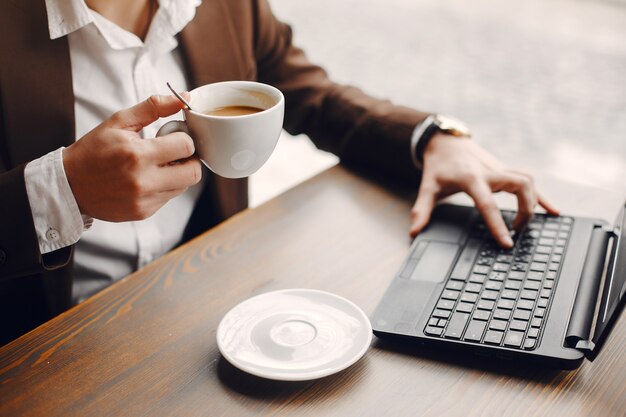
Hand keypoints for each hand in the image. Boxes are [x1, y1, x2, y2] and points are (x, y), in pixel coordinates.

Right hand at [63, 95, 201, 221]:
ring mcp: (145, 200)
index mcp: (138, 155)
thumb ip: (153, 108)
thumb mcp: (119, 122)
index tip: (173, 136)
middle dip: (189, 159)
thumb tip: (184, 97)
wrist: (70, 185)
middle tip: (175, 152)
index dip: (184, 137)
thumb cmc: (94, 150)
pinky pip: (169, 198)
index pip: (186, 146)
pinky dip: (164, 186)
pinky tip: (147, 178)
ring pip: (183, 186)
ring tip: (158, 164)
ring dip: (178, 173)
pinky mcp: (144, 212)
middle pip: (193, 172)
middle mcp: (144, 181)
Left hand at [409, 133, 558, 247]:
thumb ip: (422, 210)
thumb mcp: (427, 188)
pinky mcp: (505, 170)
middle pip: (520, 186)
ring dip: (533, 202)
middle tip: (516, 232)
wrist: (445, 142)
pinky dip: (542, 196)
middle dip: (525, 210)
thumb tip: (413, 232)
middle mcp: (491, 171)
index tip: (507, 242)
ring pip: (528, 180)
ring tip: (526, 224)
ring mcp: (501, 168)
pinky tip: (553, 211)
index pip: (488, 204)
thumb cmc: (437, 166)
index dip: (498, 224)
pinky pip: (529, 181)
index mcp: (471, 178)